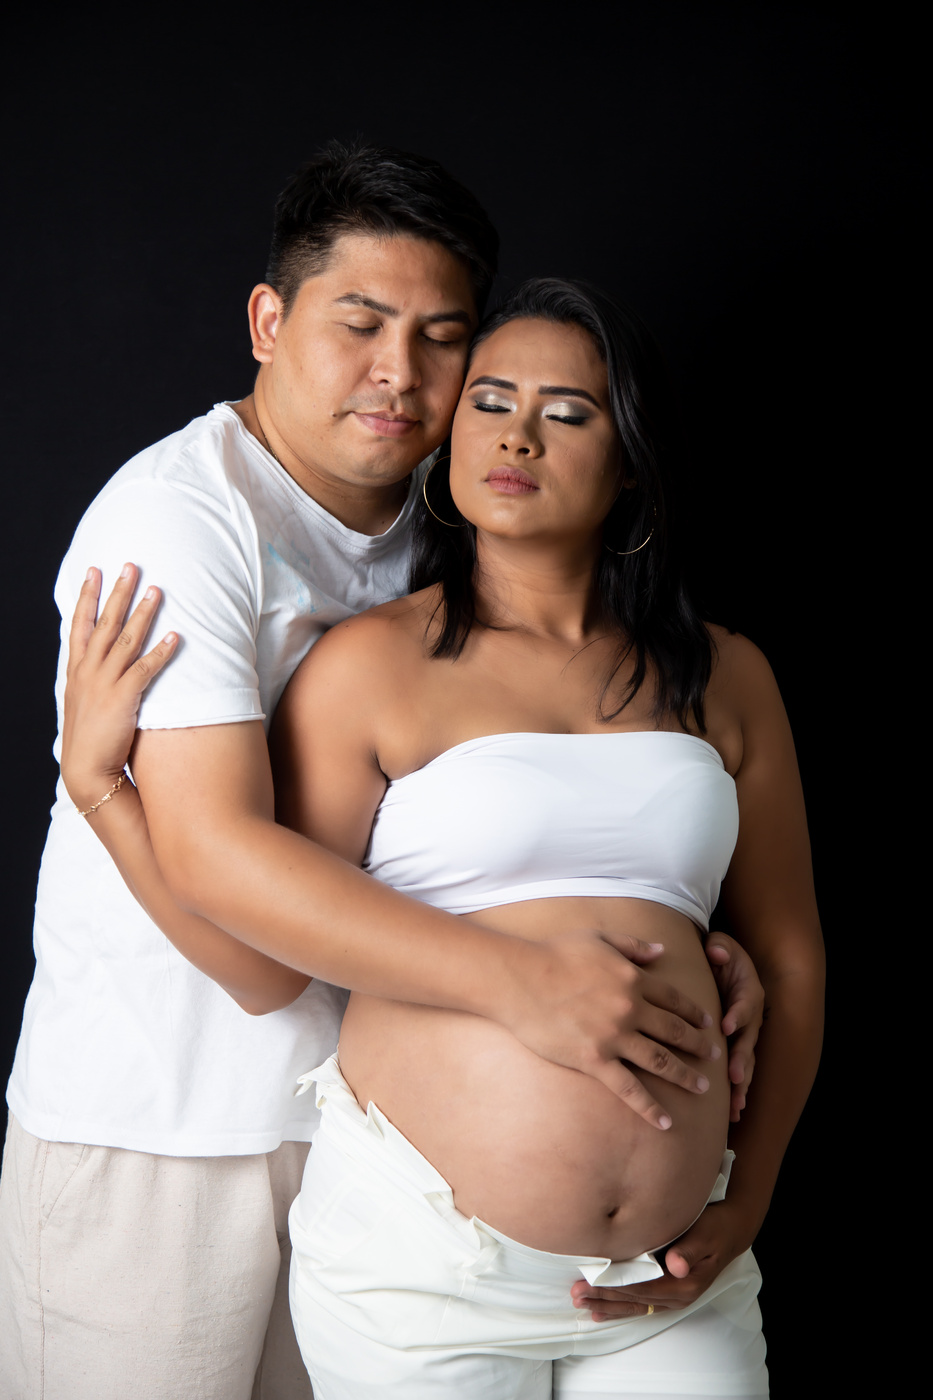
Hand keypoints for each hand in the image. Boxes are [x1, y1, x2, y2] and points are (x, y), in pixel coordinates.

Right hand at [62, 565, 177, 810]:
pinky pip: (145, 669)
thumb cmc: (89, 739)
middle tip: (130, 565)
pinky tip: (175, 636)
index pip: (80, 625)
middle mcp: (88, 672)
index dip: (87, 596)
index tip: (93, 571)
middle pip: (104, 623)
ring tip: (156, 590)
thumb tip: (100, 662)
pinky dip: (160, 652)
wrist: (86, 771)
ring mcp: (105, 684)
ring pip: (125, 640)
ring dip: (142, 613)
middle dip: (118, 592)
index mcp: (76, 671)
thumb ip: (91, 679)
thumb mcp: (83, 703)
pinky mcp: (123, 699)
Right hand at [508, 930, 721, 1130]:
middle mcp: (630, 1009)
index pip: (673, 999)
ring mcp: (614, 1037)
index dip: (693, 1012)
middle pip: (674, 1031)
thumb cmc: (554, 954)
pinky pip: (629, 1089)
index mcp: (632, 979)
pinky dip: (650, 1107)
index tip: (707, 1023)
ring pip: (660, 1060)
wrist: (520, 979)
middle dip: (698, 1044)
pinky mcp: (595, 1061)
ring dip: (685, 1075)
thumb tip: (662, 950)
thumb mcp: (599, 939)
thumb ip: (633, 946)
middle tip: (715, 1056)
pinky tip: (666, 1121)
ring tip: (702, 1087)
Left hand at [570, 1199, 752, 1320]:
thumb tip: (675, 1265)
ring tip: (580, 1303)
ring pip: (632, 1305)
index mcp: (684, 1285)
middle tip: (576, 1294)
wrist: (731, 1230)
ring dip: (606, 1304)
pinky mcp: (667, 1293)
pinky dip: (618, 1307)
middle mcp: (677, 1297)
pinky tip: (600, 1313)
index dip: (615, 1285)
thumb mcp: (706, 1233)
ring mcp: (672, 1298)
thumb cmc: (715, 1227)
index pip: (642, 1287)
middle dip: (603, 1297)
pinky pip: (638, 1304)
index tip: (590, 1281)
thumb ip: (689, 1249)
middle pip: (633, 1299)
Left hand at [704, 932, 764, 1120]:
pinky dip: (738, 1091)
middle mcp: (751, 1018)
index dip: (737, 1015)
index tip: (727, 1026)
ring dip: (741, 1085)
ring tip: (736, 1107)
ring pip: (746, 1062)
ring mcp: (746, 1035)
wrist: (728, 966)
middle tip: (734, 1077)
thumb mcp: (723, 945)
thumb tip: (716, 952)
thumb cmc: (722, 957)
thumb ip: (720, 948)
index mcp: (748, 993)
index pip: (744, 1006)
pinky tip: (733, 1115)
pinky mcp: (738, 1047)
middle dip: (742, 1060)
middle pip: (748, 1042)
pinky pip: (739, 1071)